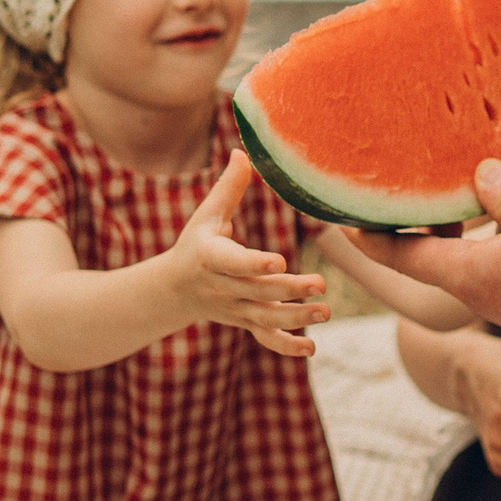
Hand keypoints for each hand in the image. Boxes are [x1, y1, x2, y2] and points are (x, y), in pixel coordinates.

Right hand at [170, 151, 330, 356]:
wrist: (175, 289)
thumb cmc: (196, 243)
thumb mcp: (207, 215)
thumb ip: (229, 188)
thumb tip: (242, 151)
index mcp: (211, 257)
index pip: (234, 262)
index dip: (254, 263)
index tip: (278, 260)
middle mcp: (223, 287)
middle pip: (258, 291)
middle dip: (289, 290)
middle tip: (320, 285)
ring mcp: (235, 309)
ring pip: (266, 318)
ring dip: (296, 318)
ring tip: (325, 311)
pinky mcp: (245, 323)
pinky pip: (264, 339)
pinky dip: (286, 347)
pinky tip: (311, 349)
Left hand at [347, 160, 500, 347]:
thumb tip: (482, 174)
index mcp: (466, 273)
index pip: (401, 255)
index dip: (372, 235)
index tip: (346, 220)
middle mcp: (483, 290)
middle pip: (441, 253)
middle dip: (430, 221)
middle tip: (415, 191)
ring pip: (489, 251)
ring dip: (490, 218)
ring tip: (492, 185)